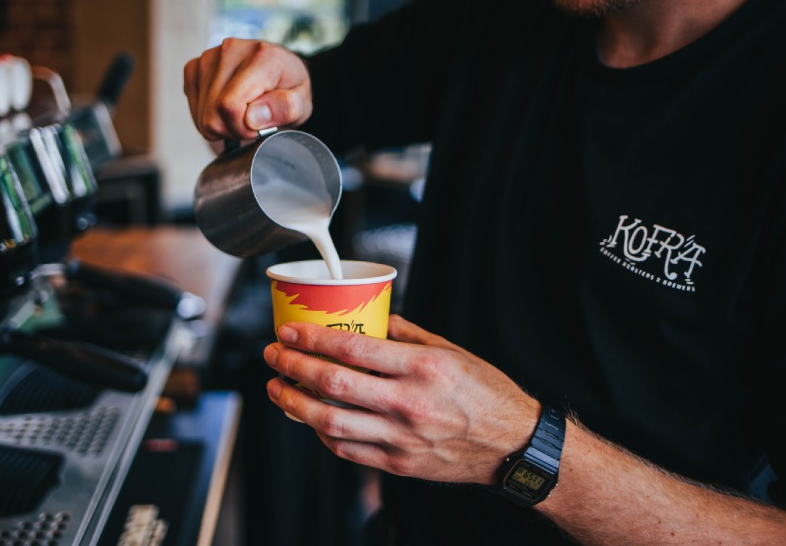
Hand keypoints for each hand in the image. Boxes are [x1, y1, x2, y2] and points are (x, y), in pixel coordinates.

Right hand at [183, 38, 311, 151]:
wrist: (278, 72)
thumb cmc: (289, 89)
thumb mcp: (302, 104)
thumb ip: (285, 109)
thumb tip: (252, 117)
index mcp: (262, 56)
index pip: (230, 105)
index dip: (242, 129)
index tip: (258, 128)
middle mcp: (231, 49)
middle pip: (213, 114)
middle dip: (232, 129)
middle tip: (251, 123)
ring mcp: (209, 56)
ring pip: (201, 115)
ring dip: (221, 124)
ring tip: (241, 114)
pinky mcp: (195, 65)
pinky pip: (193, 107)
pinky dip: (208, 116)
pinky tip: (225, 109)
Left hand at [263, 315, 540, 484]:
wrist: (512, 445)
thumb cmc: (486, 394)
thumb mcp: (452, 351)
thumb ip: (409, 335)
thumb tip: (375, 320)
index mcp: (423, 368)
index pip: (353, 350)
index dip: (312, 339)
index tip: (289, 332)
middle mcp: (409, 403)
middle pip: (333, 385)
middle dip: (293, 368)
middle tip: (274, 356)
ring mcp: (401, 438)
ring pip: (330, 423)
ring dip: (294, 404)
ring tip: (277, 388)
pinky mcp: (399, 464)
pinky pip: (347, 450)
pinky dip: (321, 434)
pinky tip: (310, 419)